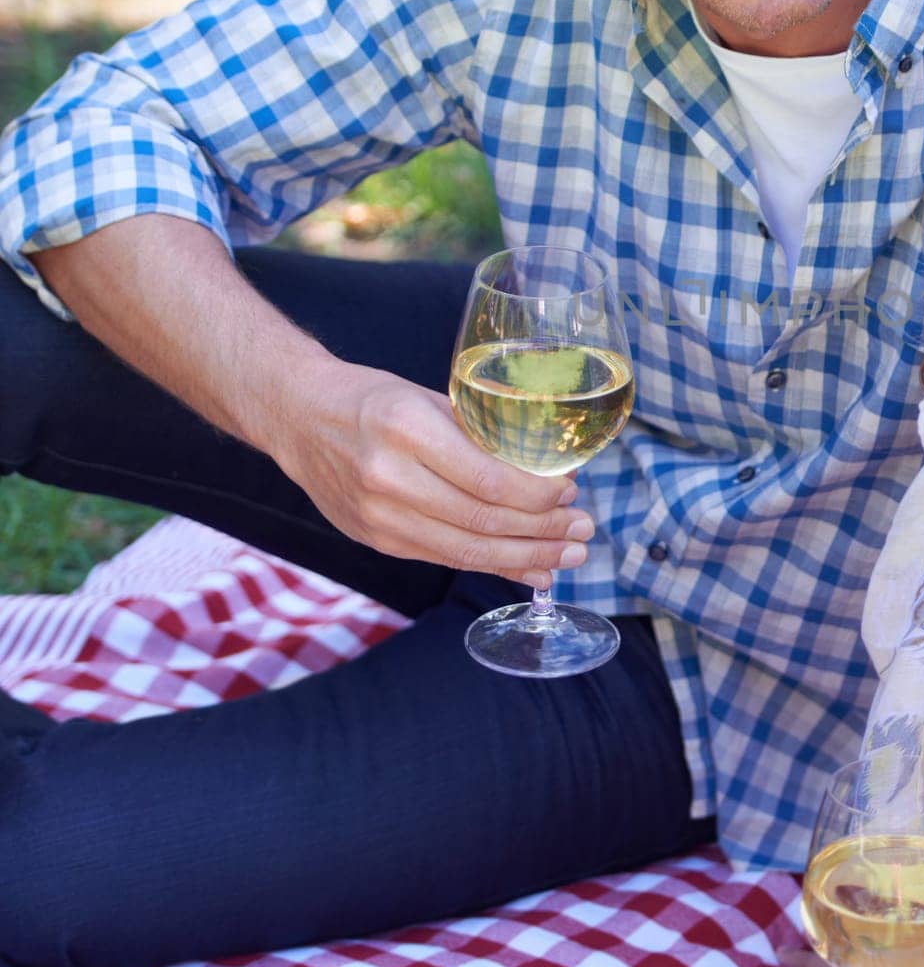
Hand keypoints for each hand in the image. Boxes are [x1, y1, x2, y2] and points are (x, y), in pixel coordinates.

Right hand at [274, 361, 594, 582]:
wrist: (296, 416)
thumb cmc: (372, 398)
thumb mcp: (429, 397)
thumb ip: (480, 435)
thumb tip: (546, 471)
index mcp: (407, 429)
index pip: (488, 480)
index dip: (538, 496)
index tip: (570, 492)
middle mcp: (388, 478)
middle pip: (482, 523)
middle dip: (543, 533)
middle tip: (584, 532)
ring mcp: (378, 516)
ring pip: (465, 551)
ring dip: (526, 558)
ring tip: (569, 557)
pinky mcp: (375, 539)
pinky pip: (444, 559)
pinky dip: (492, 566)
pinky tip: (529, 568)